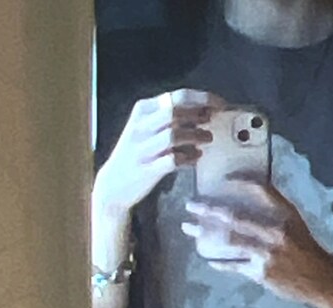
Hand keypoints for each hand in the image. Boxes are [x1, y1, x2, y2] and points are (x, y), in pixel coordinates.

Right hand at [94, 90, 222, 216]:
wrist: (113, 186)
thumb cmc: (135, 155)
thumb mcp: (146, 129)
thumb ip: (169, 120)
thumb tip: (203, 113)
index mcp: (142, 111)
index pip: (176, 96)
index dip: (202, 99)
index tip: (219, 104)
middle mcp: (140, 127)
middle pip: (175, 112)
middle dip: (198, 114)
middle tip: (213, 120)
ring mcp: (142, 149)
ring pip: (173, 135)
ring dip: (195, 136)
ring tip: (208, 139)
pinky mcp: (146, 170)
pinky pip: (172, 160)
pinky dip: (187, 158)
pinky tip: (196, 158)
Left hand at [181, 179, 332, 305]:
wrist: (320, 279)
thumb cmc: (305, 248)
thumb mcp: (294, 222)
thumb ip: (273, 208)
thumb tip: (247, 194)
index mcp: (285, 214)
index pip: (261, 189)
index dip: (240, 181)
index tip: (222, 179)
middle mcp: (275, 231)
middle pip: (235, 216)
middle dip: (209, 210)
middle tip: (191, 205)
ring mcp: (266, 253)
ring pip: (230, 241)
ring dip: (205, 234)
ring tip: (189, 229)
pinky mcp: (260, 272)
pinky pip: (235, 265)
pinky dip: (220, 262)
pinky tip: (208, 258)